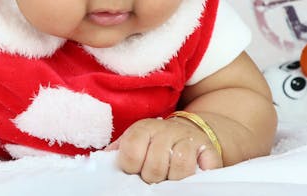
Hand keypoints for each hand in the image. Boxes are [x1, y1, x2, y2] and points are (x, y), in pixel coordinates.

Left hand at [108, 117, 222, 182]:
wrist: (188, 129)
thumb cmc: (155, 142)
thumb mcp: (135, 141)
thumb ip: (118, 152)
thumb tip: (99, 166)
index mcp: (142, 129)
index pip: (130, 153)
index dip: (132, 168)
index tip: (136, 170)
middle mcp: (165, 130)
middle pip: (155, 165)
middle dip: (153, 177)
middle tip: (155, 177)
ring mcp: (187, 138)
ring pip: (180, 165)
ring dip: (175, 178)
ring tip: (172, 177)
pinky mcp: (208, 148)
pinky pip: (206, 166)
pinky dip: (200, 174)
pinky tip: (194, 173)